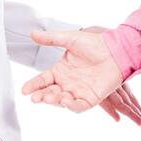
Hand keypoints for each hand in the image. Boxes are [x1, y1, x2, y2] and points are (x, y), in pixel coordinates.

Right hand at [21, 27, 140, 126]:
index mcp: (60, 71)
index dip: (33, 85)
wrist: (116, 49)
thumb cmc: (95, 43)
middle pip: (51, 93)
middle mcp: (67, 83)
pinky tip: (66, 101)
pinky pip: (79, 105)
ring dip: (55, 101)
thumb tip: (32, 34)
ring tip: (48, 98)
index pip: (43, 80)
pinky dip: (72, 106)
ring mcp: (79, 92)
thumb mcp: (70, 39)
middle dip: (42, 96)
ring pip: (63, 101)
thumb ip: (51, 39)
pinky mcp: (91, 98)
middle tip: (35, 98)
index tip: (24, 90)